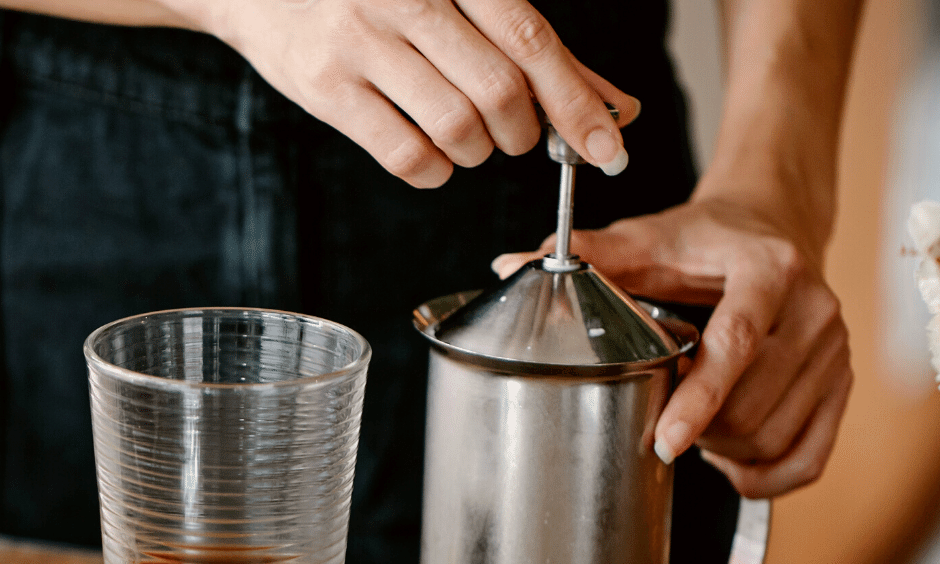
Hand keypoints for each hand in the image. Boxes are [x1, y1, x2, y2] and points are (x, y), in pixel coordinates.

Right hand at [163, 0, 637, 186]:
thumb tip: (613, 105)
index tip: (608, 150)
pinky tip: (433, 158)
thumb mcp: (455, 0)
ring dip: (478, 153)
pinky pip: (405, 154)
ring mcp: (361, 40)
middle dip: (523, 132)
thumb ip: (531, 47)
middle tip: (515, 135)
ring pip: (457, 127)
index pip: (531, 41)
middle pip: (500, 91)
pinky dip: (435, 171)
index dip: (576, 102)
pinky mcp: (326, 86)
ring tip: (467, 140)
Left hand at [492, 198, 851, 497]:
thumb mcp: (649, 239)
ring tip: (693, 427)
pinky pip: (809, 458)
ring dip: (725, 451)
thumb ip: (590, 256)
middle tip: (662, 419)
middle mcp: (815, 310)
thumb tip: (510, 263)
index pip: (736, 344)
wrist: (774, 227)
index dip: (699, 398)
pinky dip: (765, 476)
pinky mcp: (843, 383)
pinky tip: (729, 461)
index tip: (664, 440)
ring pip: (775, 438)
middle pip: (753, 405)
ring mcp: (836, 351)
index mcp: (770, 268)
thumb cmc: (704, 239)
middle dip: (699, 427)